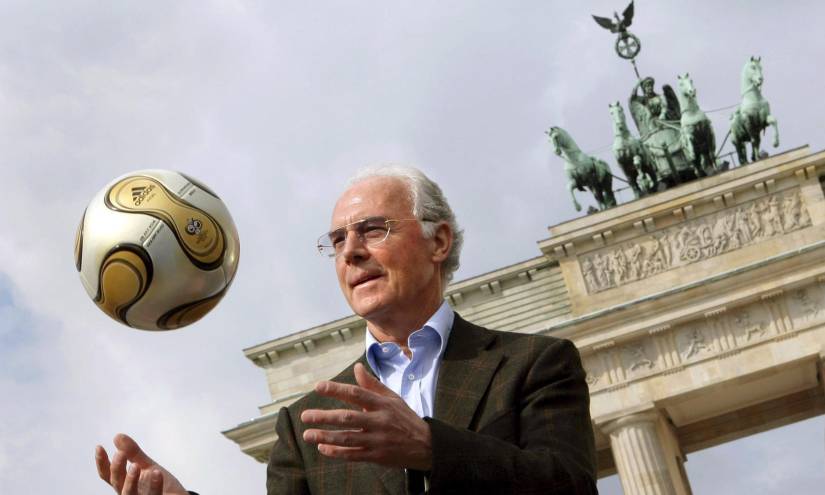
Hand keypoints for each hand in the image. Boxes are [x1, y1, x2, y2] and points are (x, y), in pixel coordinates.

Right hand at [95, 433, 187, 494]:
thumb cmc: (162, 484)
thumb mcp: (147, 465)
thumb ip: (133, 453)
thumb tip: (117, 436)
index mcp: (126, 483)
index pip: (109, 475)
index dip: (102, 463)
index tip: (99, 447)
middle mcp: (130, 493)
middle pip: (117, 483)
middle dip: (117, 468)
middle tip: (120, 453)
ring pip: (130, 494)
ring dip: (130, 481)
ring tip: (135, 466)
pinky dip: (155, 485)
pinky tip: (157, 473)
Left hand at [301, 363, 431, 469]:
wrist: (426, 445)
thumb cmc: (405, 418)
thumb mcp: (392, 398)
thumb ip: (372, 384)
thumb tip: (356, 367)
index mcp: (383, 404)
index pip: (356, 394)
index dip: (336, 389)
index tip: (318, 387)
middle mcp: (380, 421)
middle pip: (348, 418)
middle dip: (325, 417)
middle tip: (305, 416)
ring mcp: (378, 440)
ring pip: (348, 438)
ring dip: (326, 437)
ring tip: (308, 435)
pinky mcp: (377, 456)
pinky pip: (354, 455)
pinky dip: (337, 452)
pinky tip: (322, 449)